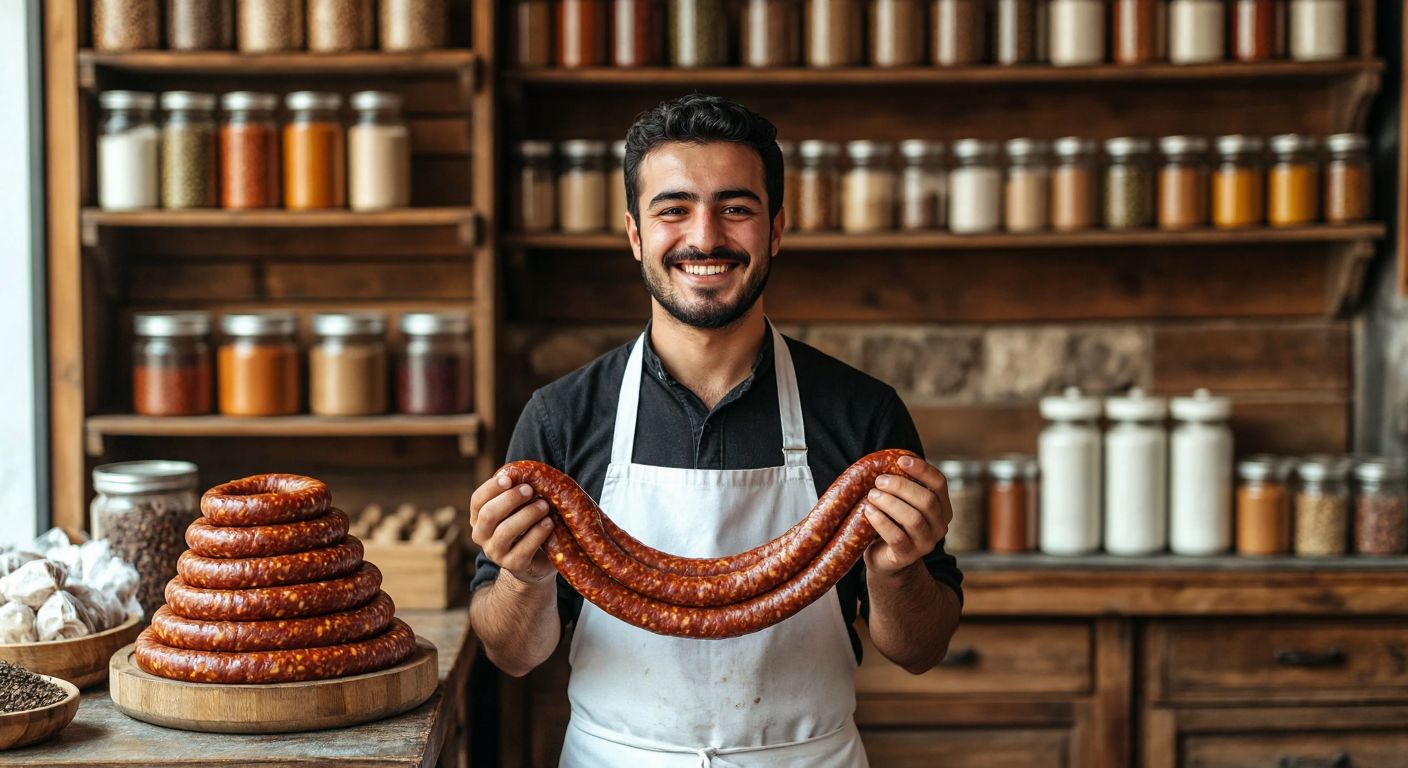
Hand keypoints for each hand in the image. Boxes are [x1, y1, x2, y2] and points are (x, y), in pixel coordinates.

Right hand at [470, 472, 556, 584]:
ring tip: (544, 506)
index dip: (491, 488)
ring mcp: (496, 553)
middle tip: (530, 490)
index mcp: (479, 519)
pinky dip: (538, 533)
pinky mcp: (514, 565)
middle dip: (510, 499)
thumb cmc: (526, 527)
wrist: (534, 563)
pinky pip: (523, 549)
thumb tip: (528, 472)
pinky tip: (549, 523)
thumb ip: (517, 492)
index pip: (477, 501)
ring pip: (505, 531)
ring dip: (527, 515)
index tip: (509, 479)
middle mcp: (482, 537)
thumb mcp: (518, 508)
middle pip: (488, 515)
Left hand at [861, 455, 953, 576]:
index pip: (939, 484)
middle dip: (901, 486)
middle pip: (926, 500)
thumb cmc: (893, 523)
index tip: (901, 460)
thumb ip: (903, 486)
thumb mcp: (902, 503)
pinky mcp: (907, 556)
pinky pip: (897, 537)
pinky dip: (881, 521)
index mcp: (942, 509)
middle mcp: (939, 527)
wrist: (885, 558)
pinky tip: (869, 510)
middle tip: (879, 480)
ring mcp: (926, 544)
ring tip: (872, 494)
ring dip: (890, 502)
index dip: (922, 470)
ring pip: (913, 519)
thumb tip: (888, 459)